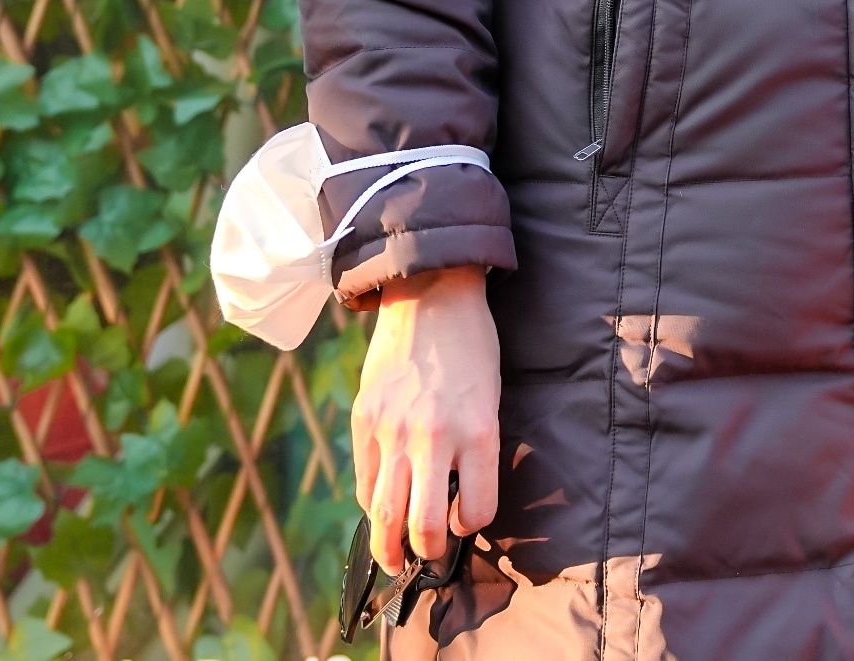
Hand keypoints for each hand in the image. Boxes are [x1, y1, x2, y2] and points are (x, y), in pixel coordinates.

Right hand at [351, 266, 501, 572]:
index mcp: (478, 430)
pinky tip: (380, 505)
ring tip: (394, 557)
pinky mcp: (364, 420)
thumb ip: (473, 448)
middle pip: (423, 525)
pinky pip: (363, 480)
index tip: (468, 520)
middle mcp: (435, 436)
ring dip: (389, 545)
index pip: (477, 510)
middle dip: (426, 553)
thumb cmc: (472, 347)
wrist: (431, 294)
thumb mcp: (489, 398)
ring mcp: (393, 430)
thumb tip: (452, 500)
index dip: (473, 525)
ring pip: (384, 513)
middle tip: (427, 558)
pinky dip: (371, 502)